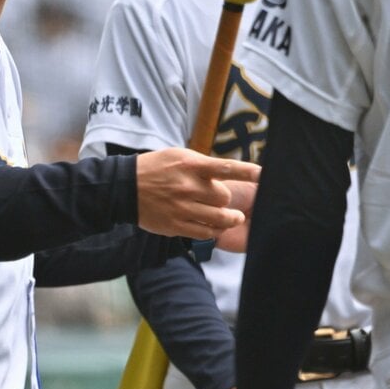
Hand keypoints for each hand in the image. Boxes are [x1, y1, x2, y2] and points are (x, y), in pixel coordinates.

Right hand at [134, 148, 260, 239]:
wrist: (126, 187)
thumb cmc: (157, 168)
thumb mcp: (180, 156)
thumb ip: (204, 165)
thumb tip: (230, 172)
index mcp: (191, 166)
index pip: (226, 168)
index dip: (247, 172)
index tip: (264, 175)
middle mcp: (188, 187)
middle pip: (224, 197)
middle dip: (226, 198)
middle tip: (222, 198)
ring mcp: (182, 208)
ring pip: (219, 218)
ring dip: (229, 218)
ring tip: (233, 217)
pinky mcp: (176, 225)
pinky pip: (205, 232)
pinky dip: (214, 230)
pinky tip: (214, 226)